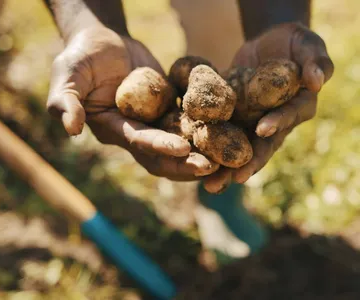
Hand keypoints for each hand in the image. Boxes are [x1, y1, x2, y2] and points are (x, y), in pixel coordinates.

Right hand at [47, 26, 218, 179]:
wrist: (103, 40)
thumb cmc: (81, 56)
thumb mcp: (67, 75)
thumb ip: (65, 101)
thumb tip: (72, 130)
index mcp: (113, 129)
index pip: (138, 143)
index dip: (160, 148)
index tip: (184, 149)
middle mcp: (134, 131)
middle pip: (162, 154)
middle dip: (186, 163)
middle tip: (213, 167)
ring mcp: (153, 120)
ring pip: (179, 143)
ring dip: (200, 152)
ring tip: (226, 158)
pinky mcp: (167, 107)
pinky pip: (188, 120)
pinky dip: (205, 127)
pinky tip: (228, 130)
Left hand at [203, 22, 333, 192]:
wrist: (268, 43)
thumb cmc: (294, 43)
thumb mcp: (309, 45)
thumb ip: (316, 61)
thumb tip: (316, 81)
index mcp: (297, 107)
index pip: (288, 116)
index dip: (277, 123)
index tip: (262, 130)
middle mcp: (274, 122)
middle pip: (262, 146)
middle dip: (248, 163)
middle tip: (234, 179)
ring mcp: (252, 122)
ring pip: (238, 148)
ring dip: (225, 167)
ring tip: (209, 185)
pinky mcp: (233, 118)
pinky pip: (221, 133)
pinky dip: (208, 146)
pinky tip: (192, 158)